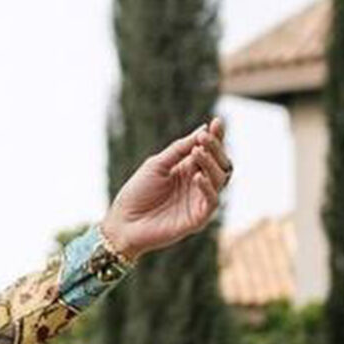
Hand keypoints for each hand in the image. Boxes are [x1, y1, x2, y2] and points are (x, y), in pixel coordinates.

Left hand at [103, 114, 232, 259]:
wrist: (123, 222)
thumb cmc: (137, 193)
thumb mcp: (157, 165)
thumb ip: (179, 149)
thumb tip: (202, 128)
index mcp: (189, 169)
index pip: (210, 151)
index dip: (216, 136)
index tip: (216, 121)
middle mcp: (198, 184)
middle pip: (220, 163)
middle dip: (215, 148)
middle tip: (204, 138)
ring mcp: (199, 201)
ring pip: (220, 179)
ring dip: (210, 164)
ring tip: (197, 153)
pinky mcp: (198, 219)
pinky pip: (212, 201)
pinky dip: (207, 188)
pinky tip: (197, 177)